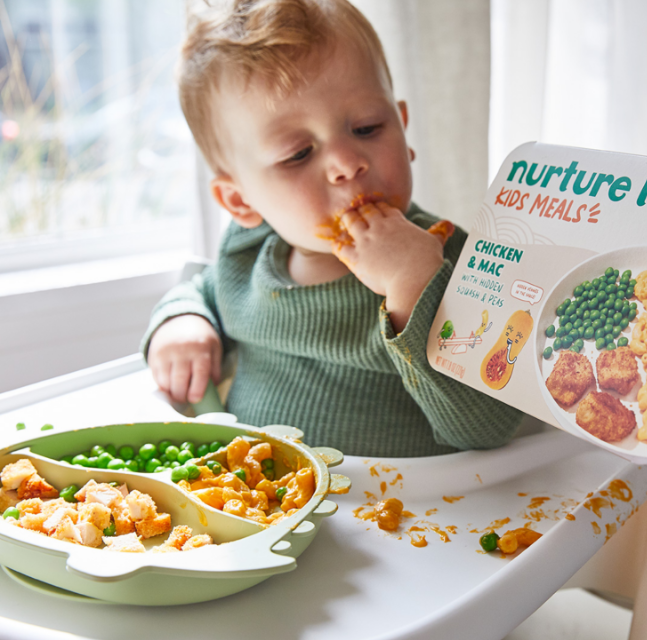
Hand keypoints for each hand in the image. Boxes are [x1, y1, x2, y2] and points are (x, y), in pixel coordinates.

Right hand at [147, 314, 221, 403]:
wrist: (180, 319)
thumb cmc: (200, 338)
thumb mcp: (214, 348)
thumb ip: (215, 368)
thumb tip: (213, 387)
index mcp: (200, 348)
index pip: (199, 373)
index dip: (197, 390)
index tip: (196, 399)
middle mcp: (181, 350)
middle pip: (180, 380)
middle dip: (183, 395)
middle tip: (186, 399)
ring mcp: (165, 353)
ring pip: (165, 381)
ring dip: (172, 392)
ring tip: (178, 394)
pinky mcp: (154, 356)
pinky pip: (156, 378)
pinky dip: (163, 386)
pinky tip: (170, 386)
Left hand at [332, 202, 443, 331]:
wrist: (414, 279)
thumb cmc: (427, 262)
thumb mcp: (434, 243)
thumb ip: (439, 232)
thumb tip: (449, 225)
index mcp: (397, 222)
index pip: (384, 208)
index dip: (379, 208)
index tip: (375, 208)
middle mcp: (379, 228)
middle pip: (366, 211)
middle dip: (362, 210)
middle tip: (357, 211)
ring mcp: (366, 241)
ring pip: (351, 222)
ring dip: (349, 220)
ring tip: (346, 220)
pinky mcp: (356, 257)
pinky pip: (341, 246)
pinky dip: (339, 244)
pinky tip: (337, 244)